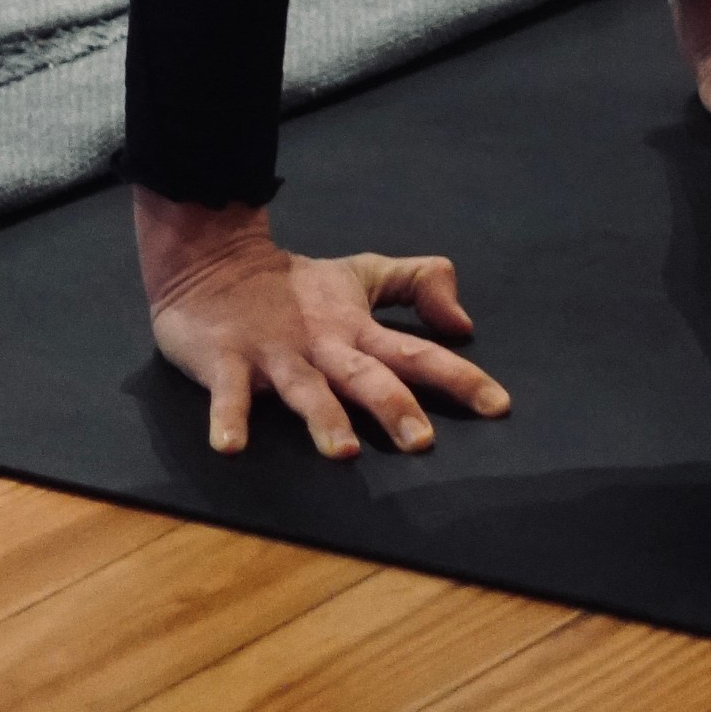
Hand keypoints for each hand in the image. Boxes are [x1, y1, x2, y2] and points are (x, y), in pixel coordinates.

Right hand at [134, 189, 509, 457]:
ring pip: (304, 390)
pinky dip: (229, 418)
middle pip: (364, 376)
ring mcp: (274, 354)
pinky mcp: (227, 361)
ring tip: (342, 452)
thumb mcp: (360, 276)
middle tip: (421, 442)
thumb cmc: (293, 285)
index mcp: (354, 329)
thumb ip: (416, 287)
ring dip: (322, 418)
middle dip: (393, 407)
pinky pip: (229, 394)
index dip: (458, 376)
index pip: (416, 352)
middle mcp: (321, 345)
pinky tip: (231, 446)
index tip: (498, 405)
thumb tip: (464, 324)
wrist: (212, 259)